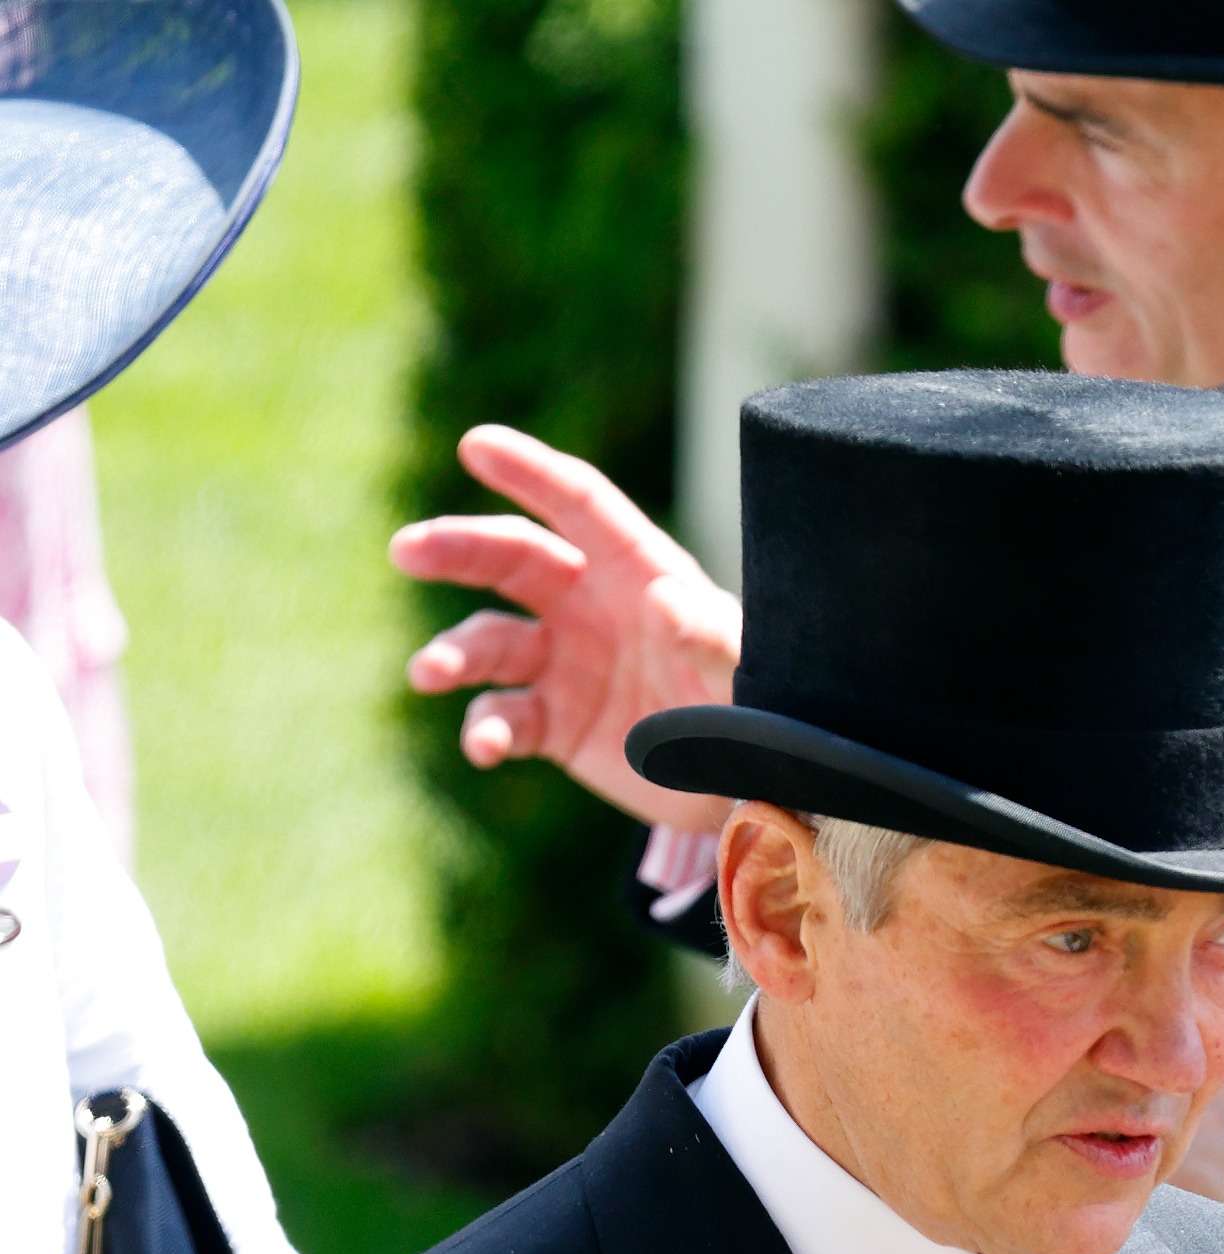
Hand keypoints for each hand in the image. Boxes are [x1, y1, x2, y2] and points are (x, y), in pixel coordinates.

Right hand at [391, 424, 745, 837]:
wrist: (755, 786)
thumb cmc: (763, 709)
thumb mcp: (747, 670)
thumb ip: (712, 636)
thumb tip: (670, 602)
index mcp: (638, 572)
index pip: (577, 505)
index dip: (529, 472)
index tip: (477, 444)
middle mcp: (589, 607)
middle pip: (510, 560)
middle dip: (456, 549)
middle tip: (407, 550)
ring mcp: (565, 665)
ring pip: (489, 643)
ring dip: (452, 655)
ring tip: (429, 673)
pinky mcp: (555, 725)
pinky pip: (504, 719)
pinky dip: (485, 730)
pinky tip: (483, 748)